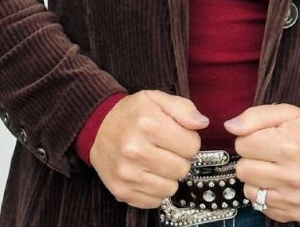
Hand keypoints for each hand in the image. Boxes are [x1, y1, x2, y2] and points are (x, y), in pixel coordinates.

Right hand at [89, 90, 207, 208]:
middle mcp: (136, 150)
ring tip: (156, 161)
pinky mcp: (122, 191)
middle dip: (179, 159)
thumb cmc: (130, 113)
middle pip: (183, 168)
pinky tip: (147, 173)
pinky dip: (155, 190)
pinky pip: (155, 201)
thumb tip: (202, 123)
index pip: (192, 146)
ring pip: (171, 188)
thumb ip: (183, 108)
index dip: (189, 140)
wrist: (96, 126)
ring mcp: (128, 173)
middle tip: (166, 149)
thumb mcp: (156, 99)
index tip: (178, 136)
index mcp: (149, 124)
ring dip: (168, 176)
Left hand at [225, 104, 299, 222]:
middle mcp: (291, 175)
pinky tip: (279, 183)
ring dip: (256, 178)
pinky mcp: (296, 213)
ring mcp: (293, 198)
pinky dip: (266, 194)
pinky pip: (262, 207)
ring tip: (272, 168)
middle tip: (267, 153)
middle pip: (243, 169)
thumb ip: (255, 116)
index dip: (249, 138)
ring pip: (249, 190)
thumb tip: (230, 127)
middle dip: (251, 158)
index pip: (242, 145)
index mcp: (287, 146)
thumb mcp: (287, 112)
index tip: (262, 137)